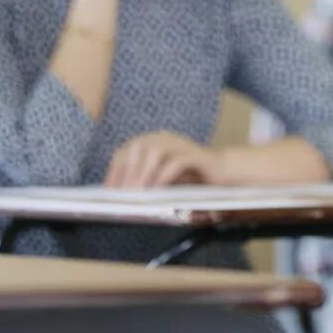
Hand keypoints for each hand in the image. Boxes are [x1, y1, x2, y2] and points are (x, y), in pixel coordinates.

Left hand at [104, 131, 222, 187]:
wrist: (223, 172)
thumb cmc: (188, 178)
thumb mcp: (160, 178)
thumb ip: (143, 180)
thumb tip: (120, 195)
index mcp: (152, 141)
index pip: (125, 152)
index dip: (115, 171)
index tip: (109, 192)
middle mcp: (164, 138)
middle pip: (137, 149)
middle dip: (127, 173)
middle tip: (123, 195)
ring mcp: (180, 144)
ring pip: (154, 152)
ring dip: (143, 173)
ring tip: (138, 193)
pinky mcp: (196, 155)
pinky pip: (176, 162)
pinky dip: (164, 176)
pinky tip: (158, 189)